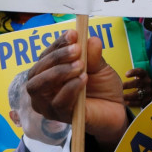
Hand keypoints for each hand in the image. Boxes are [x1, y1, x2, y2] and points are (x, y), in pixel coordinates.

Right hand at [26, 29, 127, 150]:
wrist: (116, 110)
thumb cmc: (102, 87)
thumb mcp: (100, 67)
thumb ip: (93, 56)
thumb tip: (91, 39)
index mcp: (51, 72)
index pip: (45, 56)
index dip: (57, 44)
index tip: (73, 34)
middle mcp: (44, 88)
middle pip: (36, 71)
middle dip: (56, 57)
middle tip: (77, 49)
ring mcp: (49, 104)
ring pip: (39, 87)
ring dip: (59, 72)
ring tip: (80, 65)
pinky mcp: (60, 116)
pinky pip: (57, 102)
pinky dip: (70, 88)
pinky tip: (83, 79)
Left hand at [122, 68, 151, 106]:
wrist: (148, 90)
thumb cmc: (138, 81)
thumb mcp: (137, 75)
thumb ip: (128, 74)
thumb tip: (112, 70)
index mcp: (144, 74)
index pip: (140, 71)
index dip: (134, 72)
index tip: (126, 74)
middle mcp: (147, 82)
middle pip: (137, 83)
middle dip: (128, 85)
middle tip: (120, 87)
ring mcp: (148, 91)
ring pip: (138, 94)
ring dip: (128, 96)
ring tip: (121, 97)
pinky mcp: (147, 99)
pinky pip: (139, 102)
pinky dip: (132, 103)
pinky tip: (126, 103)